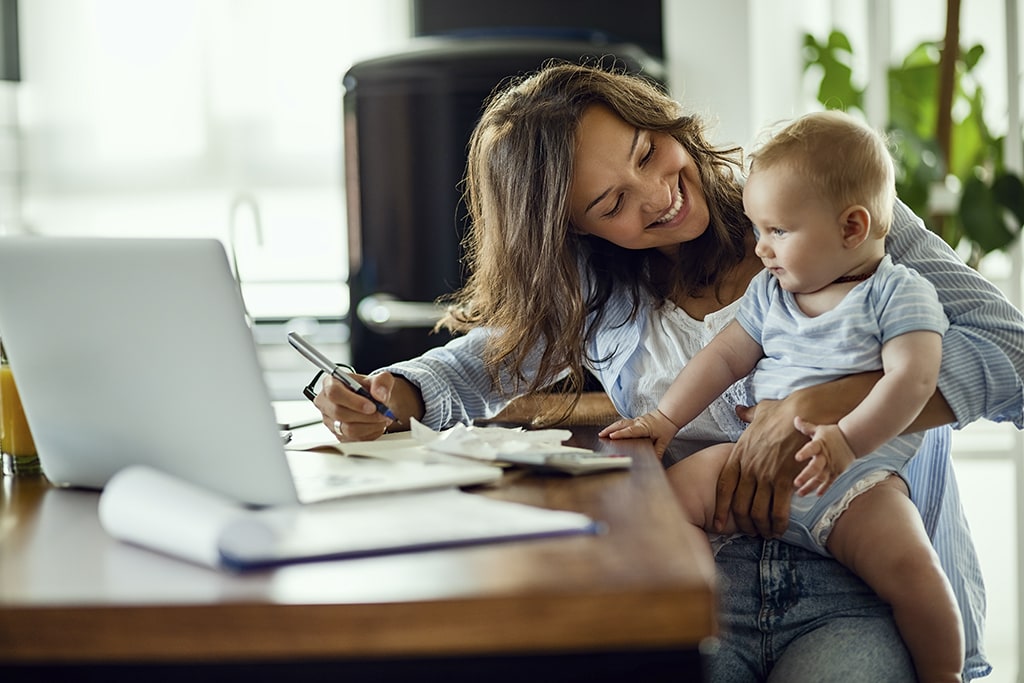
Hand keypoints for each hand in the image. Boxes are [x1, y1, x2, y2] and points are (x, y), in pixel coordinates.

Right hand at [314, 371, 394, 441]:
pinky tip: (377, 425)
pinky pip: (354, 439)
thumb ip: (382, 382)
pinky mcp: (338, 435)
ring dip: (370, 426)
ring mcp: (330, 421)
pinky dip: (370, 434)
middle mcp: (326, 402)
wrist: (373, 402)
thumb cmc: (371, 388)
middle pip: (340, 413)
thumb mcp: (381, 379)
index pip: (334, 393)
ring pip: (348, 429)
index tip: (372, 406)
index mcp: (331, 383)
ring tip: (383, 419)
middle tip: (383, 414)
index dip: (353, 401)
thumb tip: (380, 395)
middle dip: (366, 416)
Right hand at [599, 409, 678, 457]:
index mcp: (644, 427)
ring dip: (611, 427)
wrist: (669, 415)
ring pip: (621, 423)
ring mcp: (636, 420)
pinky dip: (615, 426)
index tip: (612, 436)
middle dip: (610, 429)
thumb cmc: (666, 427)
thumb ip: (659, 451)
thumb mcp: (664, 441)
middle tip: (601, 435)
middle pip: (621, 425)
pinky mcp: (635, 421)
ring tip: (602, 433)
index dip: (621, 434)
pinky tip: (611, 430)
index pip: (631, 431)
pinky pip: (623, 423)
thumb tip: (655, 461)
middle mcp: (638, 422)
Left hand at [713, 399, 808, 537]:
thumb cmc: (783, 412)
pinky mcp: (785, 480)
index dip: (721, 509)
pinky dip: (778, 523)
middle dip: (743, 524)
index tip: (718, 524)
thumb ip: (747, 415)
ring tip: (766, 534)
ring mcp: (766, 475)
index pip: (723, 487)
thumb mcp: (759, 412)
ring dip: (761, 527)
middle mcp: (749, 468)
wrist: (803, 413)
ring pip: (757, 512)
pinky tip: (780, 529)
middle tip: (750, 532)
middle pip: (739, 505)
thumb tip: (739, 410)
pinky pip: (778, 510)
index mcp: (739, 455)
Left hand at [791, 418, 855, 495]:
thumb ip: (806, 427)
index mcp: (820, 444)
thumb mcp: (819, 429)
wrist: (853, 440)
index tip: (797, 458)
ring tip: (800, 493)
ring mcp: (831, 465)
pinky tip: (817, 494)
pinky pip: (830, 482)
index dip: (805, 453)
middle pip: (815, 467)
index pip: (811, 448)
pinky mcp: (837, 472)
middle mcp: (825, 456)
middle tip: (796, 483)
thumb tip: (795, 418)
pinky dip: (824, 488)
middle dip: (806, 476)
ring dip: (810, 486)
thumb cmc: (833, 434)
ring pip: (821, 478)